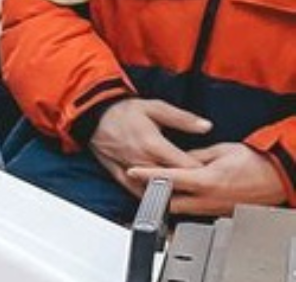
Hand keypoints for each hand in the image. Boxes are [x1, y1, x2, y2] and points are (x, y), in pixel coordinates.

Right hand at [89, 99, 210, 196]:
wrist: (94, 115)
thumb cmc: (124, 111)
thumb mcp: (155, 107)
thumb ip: (182, 118)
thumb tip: (206, 126)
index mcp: (153, 144)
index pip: (185, 166)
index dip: (202, 170)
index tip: (212, 171)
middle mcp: (142, 161)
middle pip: (172, 182)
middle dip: (189, 185)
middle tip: (203, 185)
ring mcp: (129, 170)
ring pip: (154, 190)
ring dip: (169, 193)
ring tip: (184, 194)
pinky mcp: (118, 174)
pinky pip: (135, 191)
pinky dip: (148, 196)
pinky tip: (159, 198)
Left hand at [129, 143, 288, 215]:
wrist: (279, 177)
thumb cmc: (255, 162)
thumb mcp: (222, 150)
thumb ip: (195, 156)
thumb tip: (177, 158)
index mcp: (206, 180)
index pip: (168, 179)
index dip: (147, 175)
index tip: (132, 171)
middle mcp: (208, 199)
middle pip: (169, 201)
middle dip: (154, 193)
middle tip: (141, 181)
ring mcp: (213, 209)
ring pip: (181, 209)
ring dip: (169, 199)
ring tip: (159, 186)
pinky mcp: (220, 213)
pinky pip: (196, 211)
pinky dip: (185, 203)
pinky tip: (183, 193)